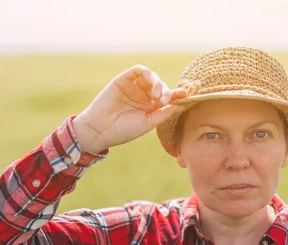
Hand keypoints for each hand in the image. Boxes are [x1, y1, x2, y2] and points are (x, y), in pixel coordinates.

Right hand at [72, 64, 188, 153]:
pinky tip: (149, 83)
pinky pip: (138, 70)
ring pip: (152, 77)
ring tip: (155, 95)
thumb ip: (164, 113)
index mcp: (150, 108)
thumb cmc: (124, 130)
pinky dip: (147, 73)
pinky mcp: (124, 80)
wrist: (100, 129)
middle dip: (166, 92)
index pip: (167, 97)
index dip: (177, 94)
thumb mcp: (148, 123)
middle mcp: (143, 96)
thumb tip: (182, 104)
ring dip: (157, 83)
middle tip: (162, 101)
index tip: (186, 94)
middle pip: (161, 86)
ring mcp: (134, 87)